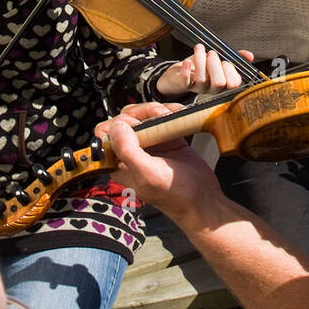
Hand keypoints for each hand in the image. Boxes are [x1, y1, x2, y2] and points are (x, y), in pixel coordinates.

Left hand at [96, 101, 221, 221]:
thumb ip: (128, 151)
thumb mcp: (148, 174)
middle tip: (158, 117)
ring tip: (168, 116)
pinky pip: (162, 117)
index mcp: (120, 163)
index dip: (117, 125)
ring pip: (142, 115)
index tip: (136, 127)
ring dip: (155, 109)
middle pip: (124, 119)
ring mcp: (150, 143)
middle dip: (141, 113)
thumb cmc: (175, 195)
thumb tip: (117, 127)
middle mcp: (132, 151)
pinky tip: (176, 114)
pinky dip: (169, 111)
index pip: (105, 134)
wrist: (203, 199)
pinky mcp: (166, 137)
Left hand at [155, 44, 253, 99]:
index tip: (225, 60)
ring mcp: (197, 88)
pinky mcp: (183, 85)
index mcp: (223, 83)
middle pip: (219, 83)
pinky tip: (187, 62)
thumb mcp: (219, 60)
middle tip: (211, 53)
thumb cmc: (200, 67)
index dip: (230, 70)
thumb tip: (249, 55)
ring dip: (201, 61)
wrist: (177, 74)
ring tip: (199, 49)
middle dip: (216, 65)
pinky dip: (186, 70)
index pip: (233, 83)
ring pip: (202, 80)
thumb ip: (234, 57)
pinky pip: (185, 81)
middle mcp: (211, 88)